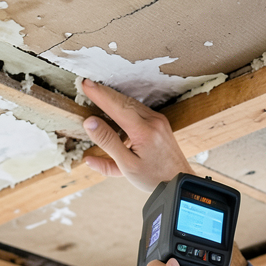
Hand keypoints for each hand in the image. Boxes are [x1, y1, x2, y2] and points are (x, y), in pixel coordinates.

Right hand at [80, 79, 194, 192]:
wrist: (179, 180)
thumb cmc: (154, 178)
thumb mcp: (127, 165)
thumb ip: (107, 142)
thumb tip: (90, 123)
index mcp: (144, 132)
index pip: (117, 107)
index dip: (100, 95)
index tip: (85, 85)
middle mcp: (153, 121)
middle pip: (124, 101)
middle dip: (104, 92)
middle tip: (87, 85)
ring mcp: (158, 120)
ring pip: (131, 104)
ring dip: (113, 98)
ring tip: (96, 93)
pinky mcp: (159, 122)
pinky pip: (138, 110)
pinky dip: (123, 107)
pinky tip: (112, 108)